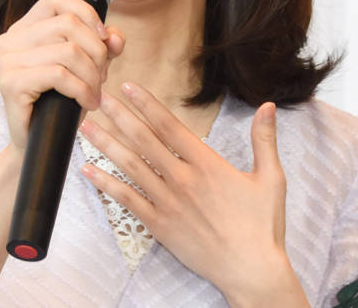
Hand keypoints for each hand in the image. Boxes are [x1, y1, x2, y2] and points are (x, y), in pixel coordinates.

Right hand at [0, 0, 124, 152]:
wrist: (40, 142)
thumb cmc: (61, 101)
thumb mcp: (88, 66)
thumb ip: (103, 46)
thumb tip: (115, 36)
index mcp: (25, 28)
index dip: (87, 14)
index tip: (104, 38)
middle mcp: (11, 39)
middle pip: (68, 25)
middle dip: (96, 52)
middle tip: (101, 77)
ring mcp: (8, 60)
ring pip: (68, 51)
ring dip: (92, 75)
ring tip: (95, 93)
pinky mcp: (11, 83)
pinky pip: (59, 75)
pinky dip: (82, 89)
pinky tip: (87, 103)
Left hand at [79, 83, 308, 307]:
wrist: (251, 271)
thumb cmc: (262, 225)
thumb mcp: (271, 178)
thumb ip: (264, 139)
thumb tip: (269, 105)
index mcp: (206, 164)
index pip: (169, 126)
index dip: (147, 104)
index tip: (129, 86)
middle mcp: (181, 179)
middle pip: (144, 141)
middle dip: (120, 116)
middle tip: (99, 97)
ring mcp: (167, 203)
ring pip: (130, 167)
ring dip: (106, 145)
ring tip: (86, 128)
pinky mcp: (159, 225)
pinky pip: (127, 201)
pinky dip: (106, 185)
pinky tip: (88, 171)